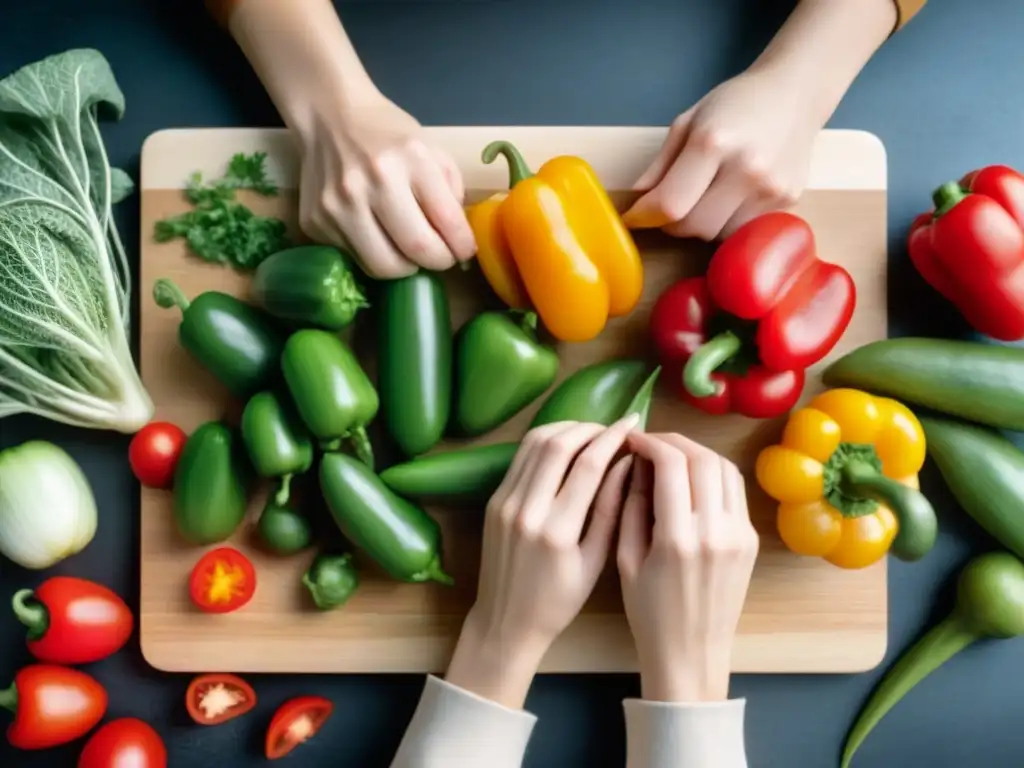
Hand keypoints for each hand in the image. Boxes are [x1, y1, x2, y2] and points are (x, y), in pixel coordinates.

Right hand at [295, 92, 475, 278]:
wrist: (328, 115)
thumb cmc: (388, 135)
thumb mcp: (430, 150)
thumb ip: (451, 192)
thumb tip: (458, 241)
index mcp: (411, 158)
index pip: (446, 221)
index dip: (462, 247)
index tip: (464, 251)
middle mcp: (373, 181)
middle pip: (416, 250)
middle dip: (438, 262)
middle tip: (440, 258)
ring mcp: (339, 204)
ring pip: (383, 267)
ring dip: (405, 267)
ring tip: (409, 253)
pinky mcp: (315, 222)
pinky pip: (355, 258)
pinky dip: (373, 255)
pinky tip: (377, 236)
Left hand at [445, 417, 637, 707]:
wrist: (505, 621)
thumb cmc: (559, 601)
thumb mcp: (595, 562)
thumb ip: (611, 511)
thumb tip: (627, 464)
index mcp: (558, 531)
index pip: (589, 465)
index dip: (613, 438)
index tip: (632, 425)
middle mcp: (527, 510)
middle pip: (559, 445)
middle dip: (590, 427)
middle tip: (612, 427)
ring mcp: (505, 502)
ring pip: (535, 444)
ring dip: (566, 428)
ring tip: (591, 431)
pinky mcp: (494, 500)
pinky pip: (520, 457)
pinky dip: (544, 441)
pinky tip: (564, 443)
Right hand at [618, 432, 758, 702]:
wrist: (691, 654)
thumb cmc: (648, 613)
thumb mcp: (626, 559)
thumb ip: (630, 506)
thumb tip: (635, 462)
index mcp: (677, 539)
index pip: (671, 465)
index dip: (650, 442)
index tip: (632, 439)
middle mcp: (715, 532)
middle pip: (702, 459)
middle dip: (673, 440)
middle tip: (650, 441)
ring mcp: (739, 534)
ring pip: (725, 468)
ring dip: (697, 452)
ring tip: (672, 454)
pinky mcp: (750, 540)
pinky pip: (735, 490)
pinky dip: (713, 473)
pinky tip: (692, 477)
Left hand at [622, 64, 820, 240]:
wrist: (795, 92)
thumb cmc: (736, 104)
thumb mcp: (689, 121)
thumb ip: (661, 164)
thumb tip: (639, 200)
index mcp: (714, 142)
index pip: (670, 204)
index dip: (646, 216)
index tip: (636, 216)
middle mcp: (747, 168)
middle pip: (694, 227)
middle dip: (673, 223)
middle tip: (672, 206)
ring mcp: (771, 188)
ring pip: (719, 235)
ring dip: (703, 225)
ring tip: (708, 197)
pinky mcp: (789, 201)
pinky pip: (745, 231)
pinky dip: (729, 223)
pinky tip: (733, 198)